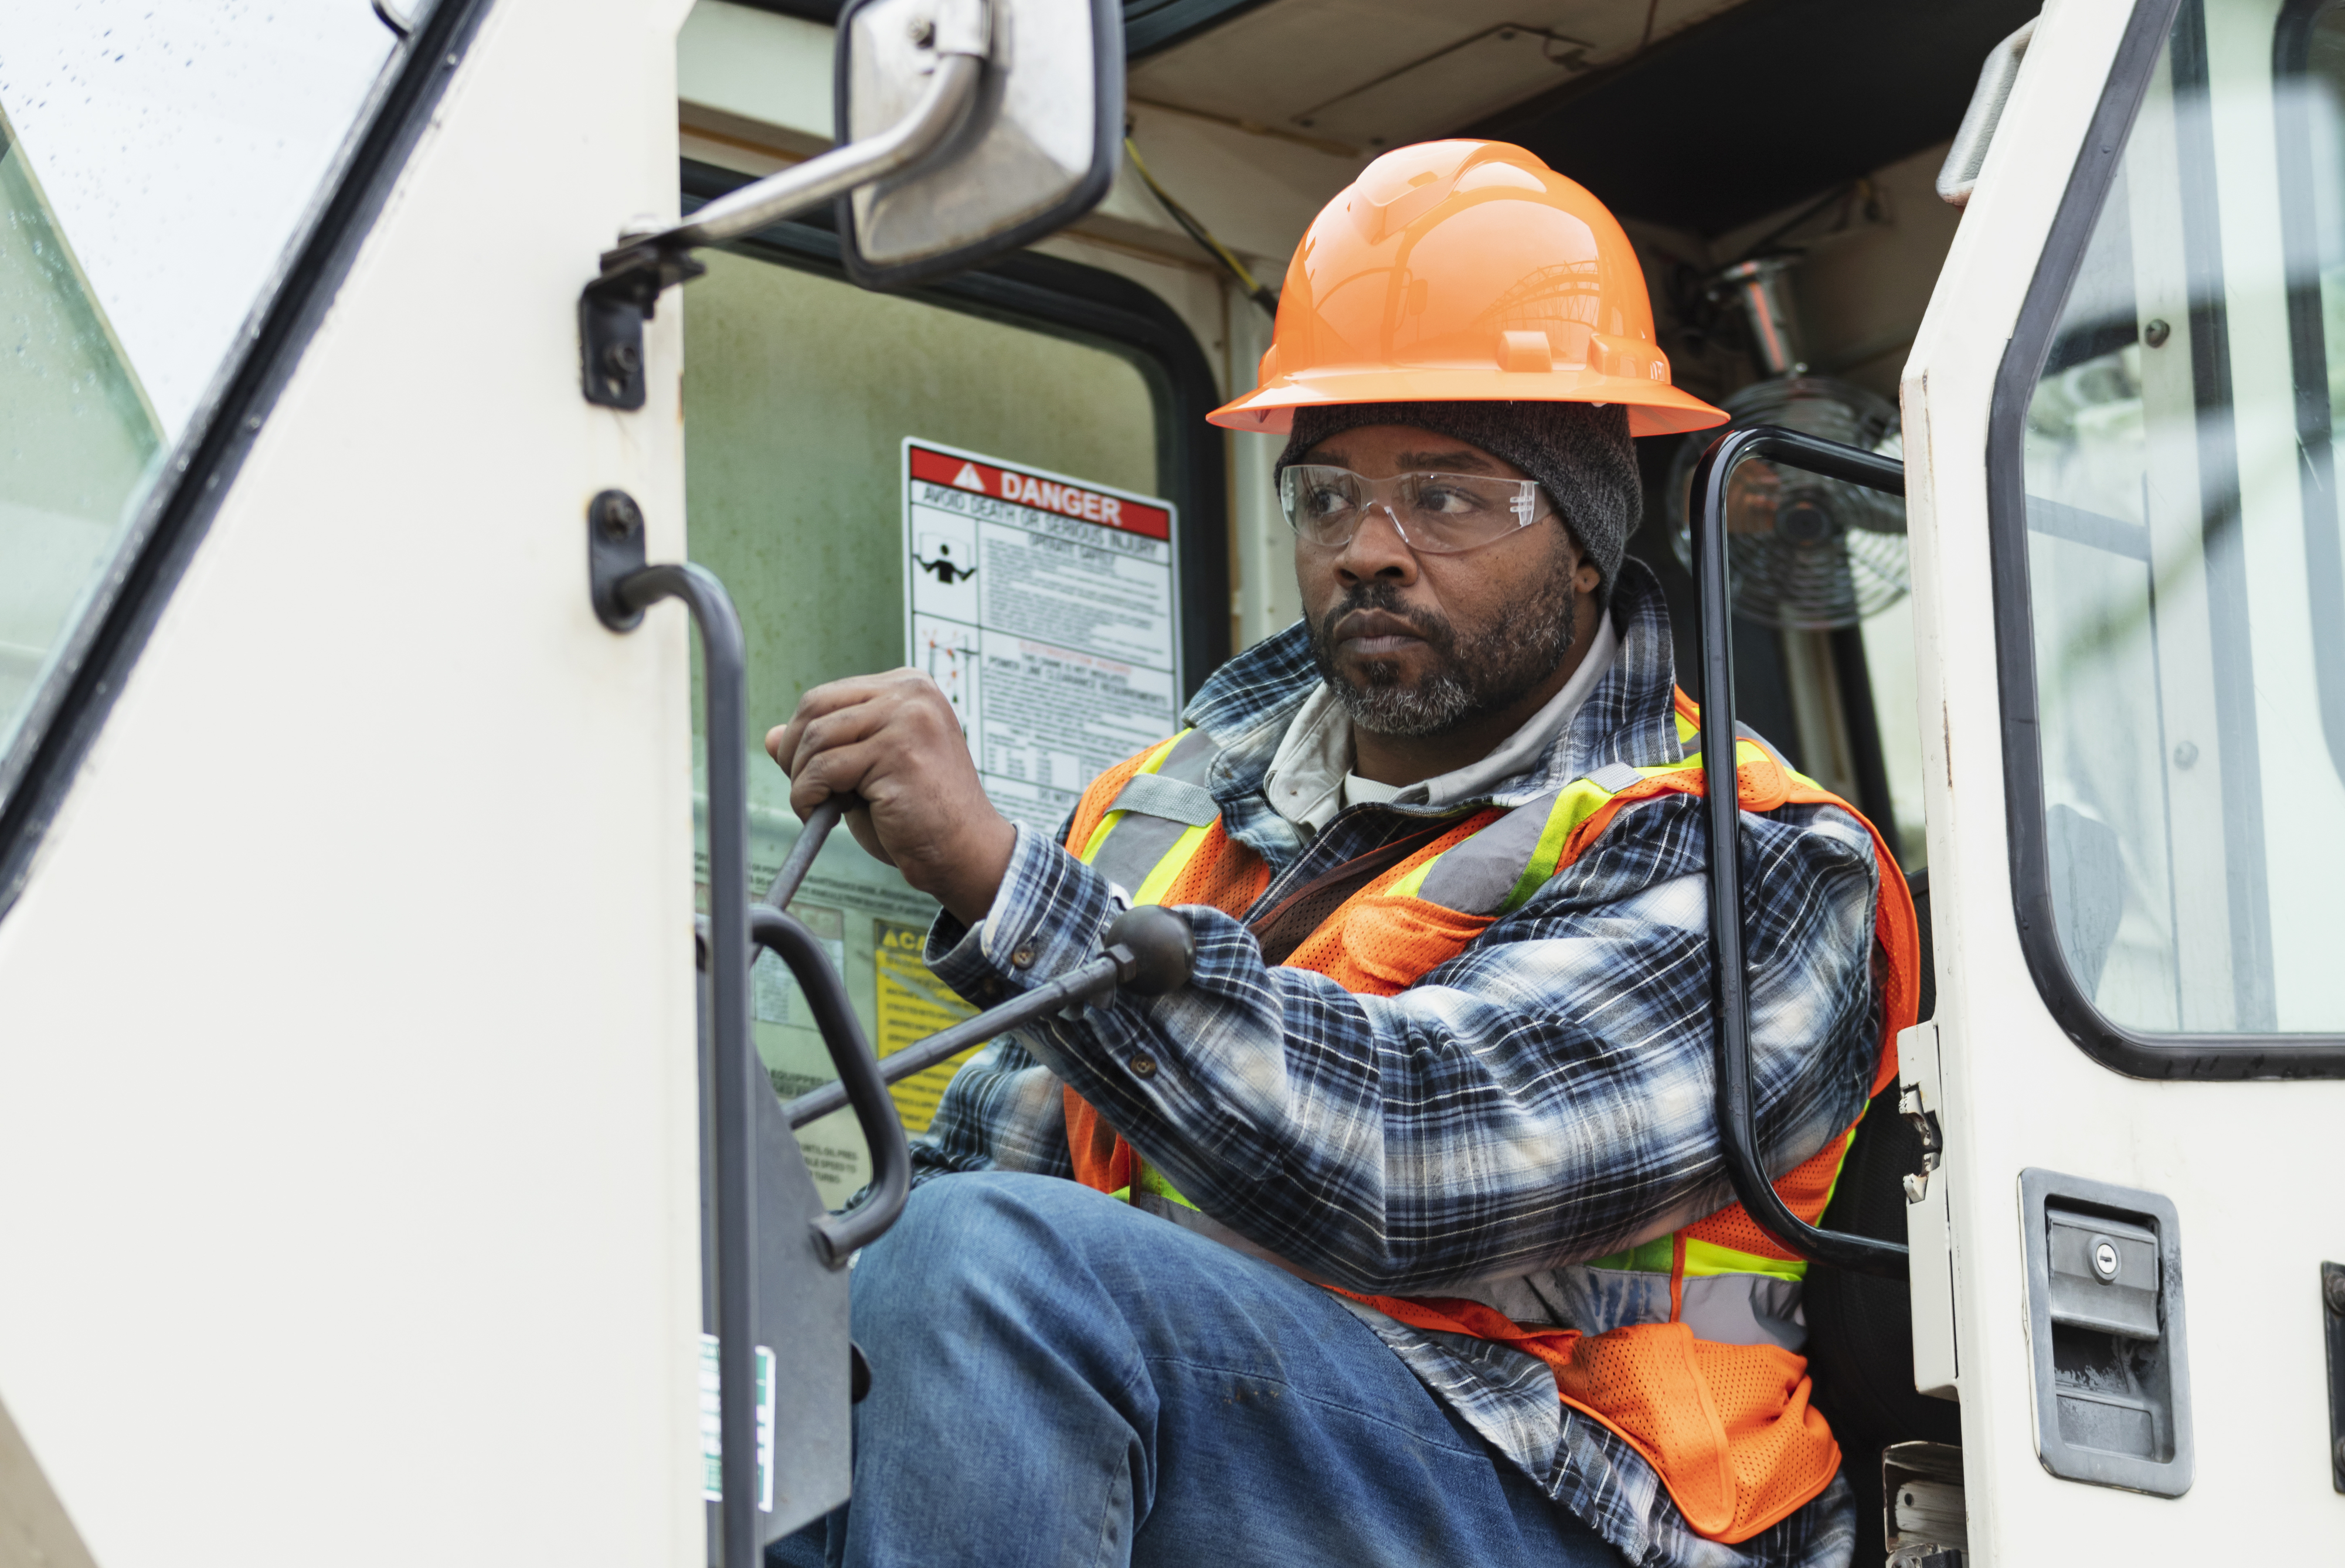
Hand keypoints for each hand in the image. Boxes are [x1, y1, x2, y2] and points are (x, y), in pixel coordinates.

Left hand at [765, 670, 1016, 924]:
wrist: (965, 854)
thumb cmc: (919, 817)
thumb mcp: (866, 772)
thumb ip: (828, 747)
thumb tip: (771, 736)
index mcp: (910, 687)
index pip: (830, 695)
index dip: (802, 734)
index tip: (804, 770)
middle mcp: (912, 694)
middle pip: (817, 706)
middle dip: (794, 751)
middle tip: (802, 788)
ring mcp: (908, 719)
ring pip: (817, 737)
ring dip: (802, 779)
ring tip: (817, 807)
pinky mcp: (900, 752)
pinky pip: (824, 769)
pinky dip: (807, 796)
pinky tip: (819, 815)